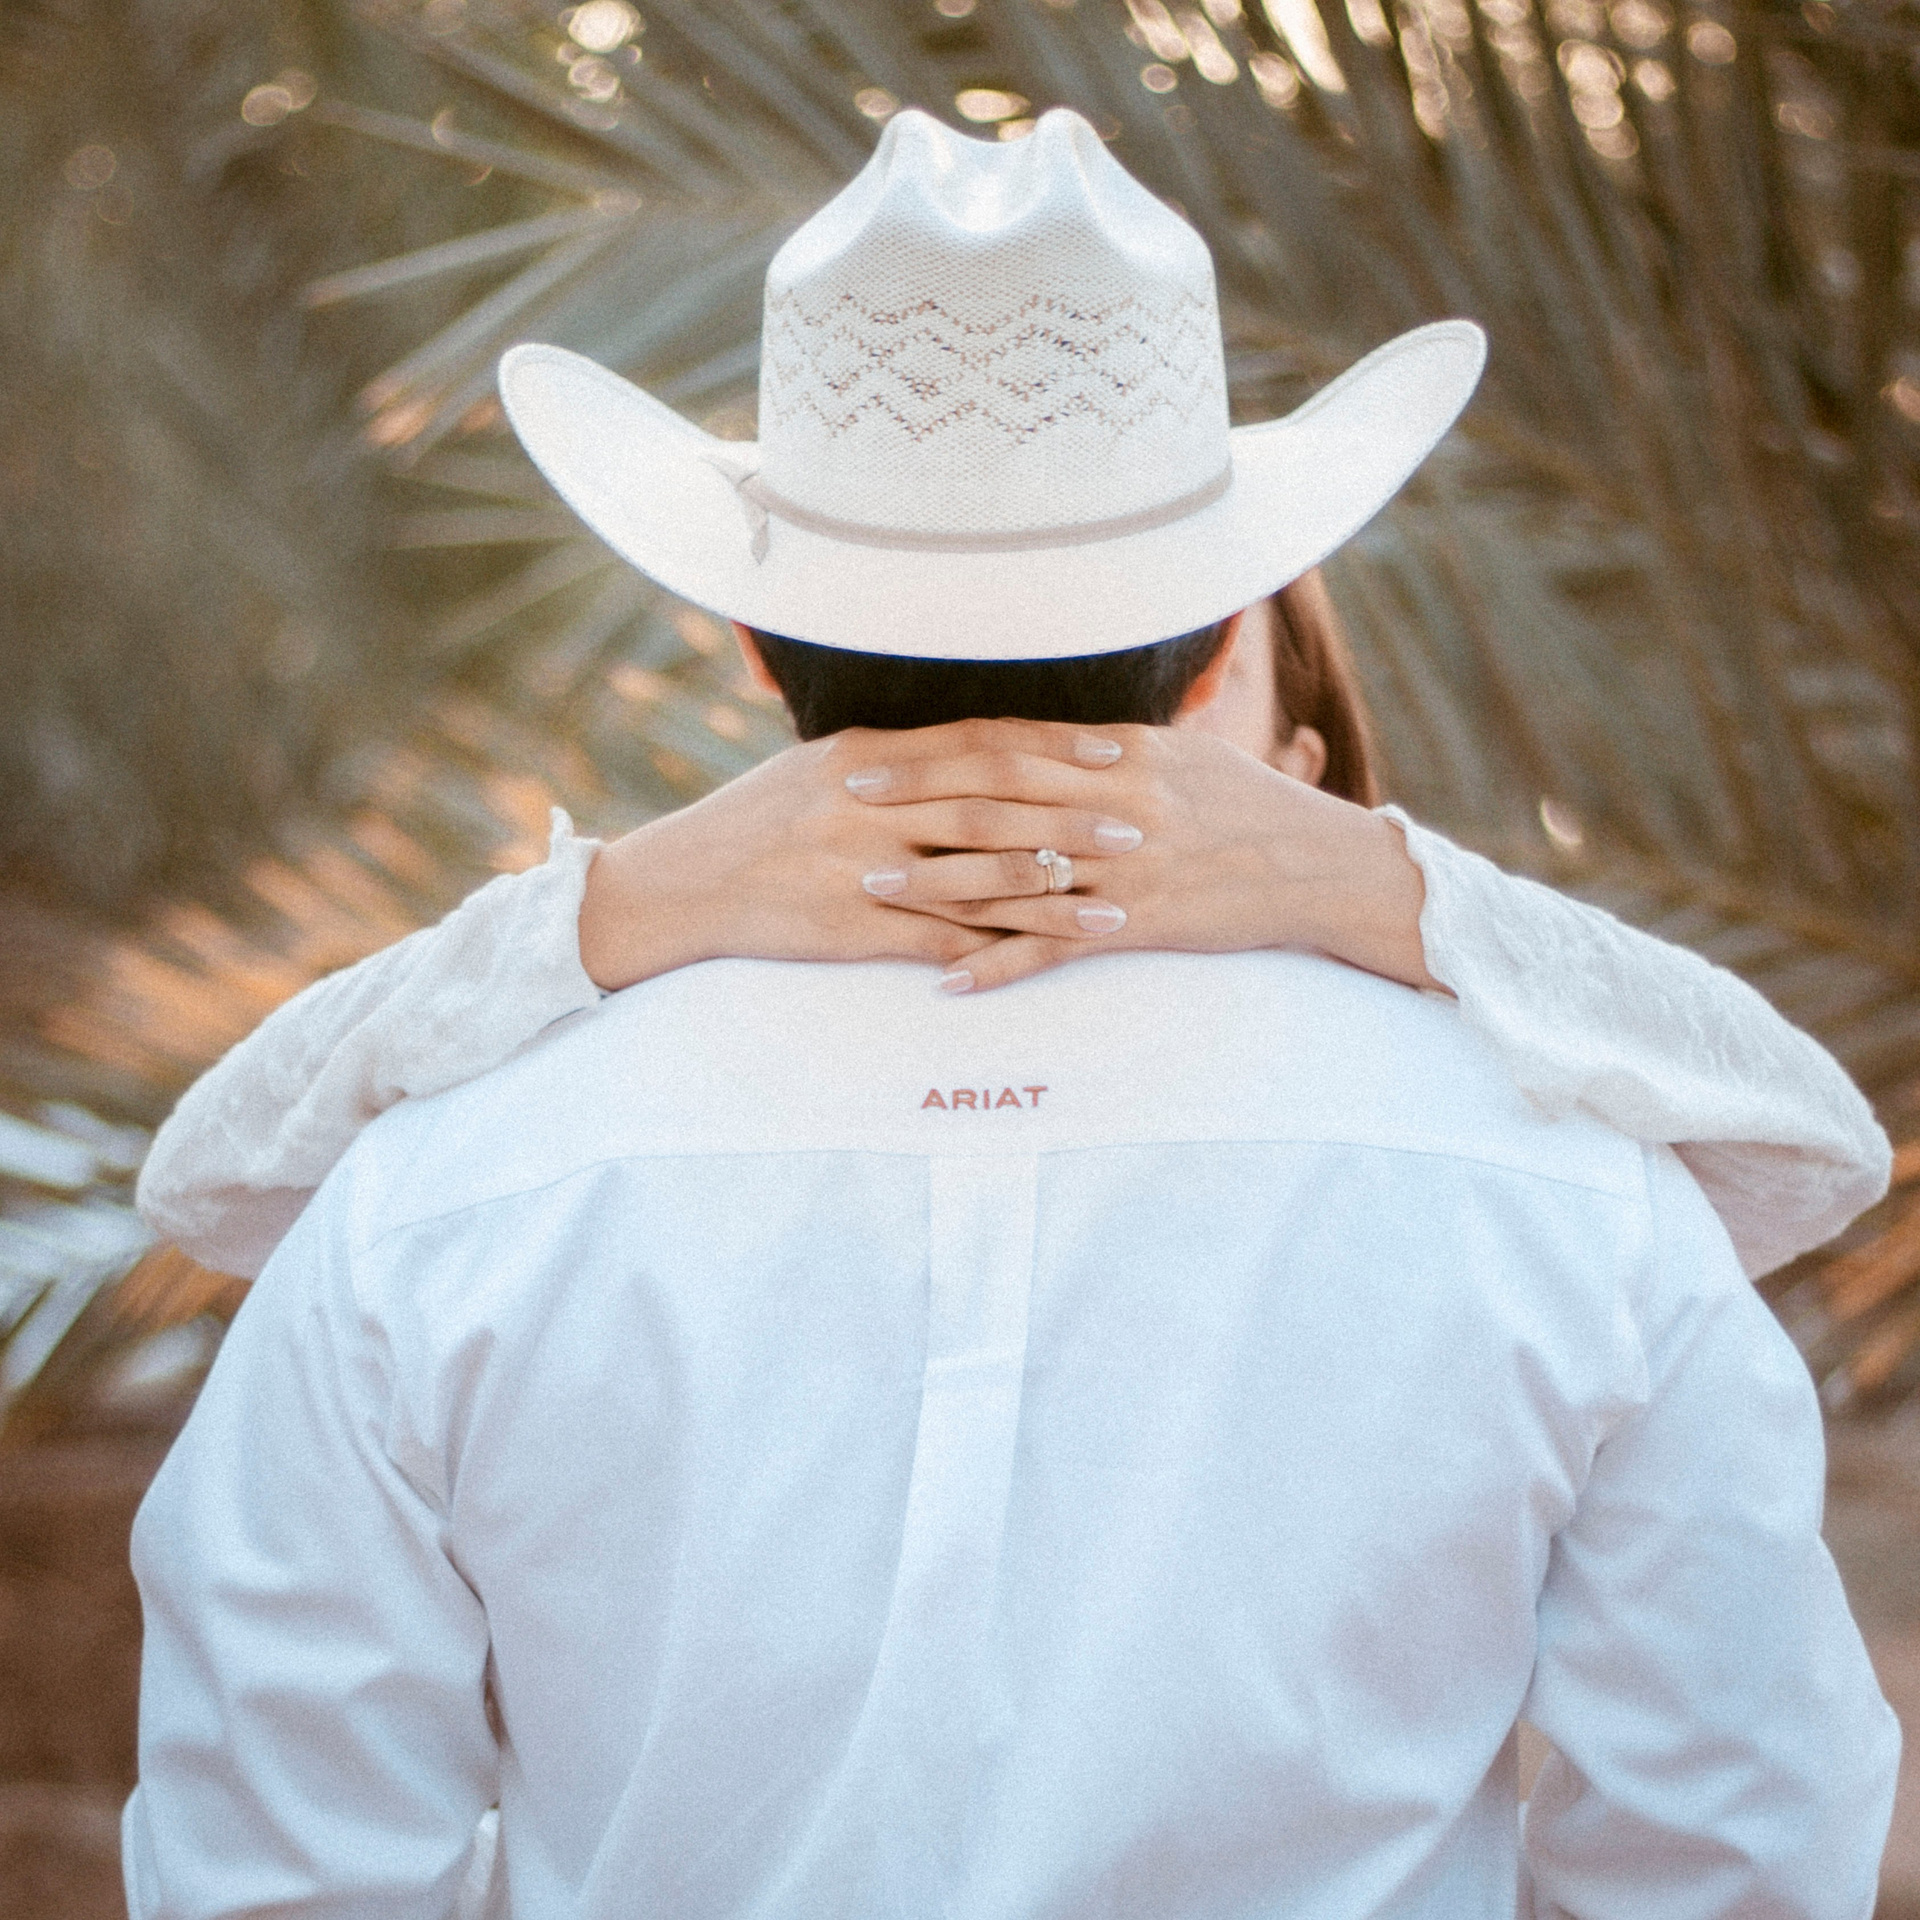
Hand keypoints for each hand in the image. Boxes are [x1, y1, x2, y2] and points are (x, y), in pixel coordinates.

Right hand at [576, 719, 1147, 990]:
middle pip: (992, 806)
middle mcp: (870, 805)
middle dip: (1072, 816)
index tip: (1115, 748)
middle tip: (1139, 823)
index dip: (1053, 746)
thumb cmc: (755, 822)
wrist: (683, 883)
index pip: (978, 742)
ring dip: (1055, 888)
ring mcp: (862, 868)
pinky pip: (940, 939)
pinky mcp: (854, 929)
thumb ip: (895, 760)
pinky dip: (999, 947)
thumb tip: (968, 747)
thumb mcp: (819, 769)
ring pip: (977, 876)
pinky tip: (1048, 955)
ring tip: (1119, 898)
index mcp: (868, 756)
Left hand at [841, 720, 1437, 993]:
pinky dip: (999, 964)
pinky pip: (1056, 948)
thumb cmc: (1251, 806)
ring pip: (1013, 874)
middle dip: (912, 802)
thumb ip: (1109, 751)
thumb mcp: (1181, 759)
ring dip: (935, 882)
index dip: (934, 752)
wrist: (1321, 865)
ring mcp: (1124, 868)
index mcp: (1119, 754)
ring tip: (871, 886)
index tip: (871, 755)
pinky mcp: (1140, 925)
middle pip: (994, 800)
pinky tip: (947, 980)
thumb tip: (1046, 740)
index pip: (1009, 748)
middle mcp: (1114, 804)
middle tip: (844, 806)